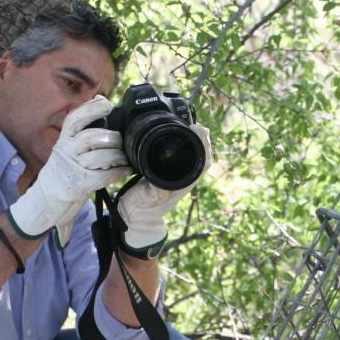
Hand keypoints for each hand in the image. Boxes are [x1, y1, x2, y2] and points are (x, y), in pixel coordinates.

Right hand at [8, 96, 129, 247]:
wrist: (46, 200)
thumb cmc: (63, 172)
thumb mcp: (67, 148)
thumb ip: (81, 130)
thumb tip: (100, 101)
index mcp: (63, 140)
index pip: (74, 119)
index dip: (91, 109)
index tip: (106, 103)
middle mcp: (65, 152)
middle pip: (91, 137)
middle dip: (111, 138)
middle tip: (121, 141)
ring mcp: (72, 169)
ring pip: (99, 156)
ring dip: (117, 156)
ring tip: (124, 158)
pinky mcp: (80, 185)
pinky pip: (104, 175)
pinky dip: (119, 172)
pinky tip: (126, 170)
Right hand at [117, 124, 211, 258]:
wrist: (135, 217)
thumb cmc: (142, 208)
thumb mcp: (149, 198)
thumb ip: (157, 190)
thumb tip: (163, 180)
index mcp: (183, 182)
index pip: (203, 160)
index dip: (203, 143)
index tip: (197, 127)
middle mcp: (185, 177)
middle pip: (202, 153)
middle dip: (201, 136)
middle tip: (194, 122)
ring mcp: (179, 174)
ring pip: (194, 153)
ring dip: (193, 138)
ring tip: (189, 124)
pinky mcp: (169, 171)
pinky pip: (182, 154)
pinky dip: (182, 142)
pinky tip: (177, 134)